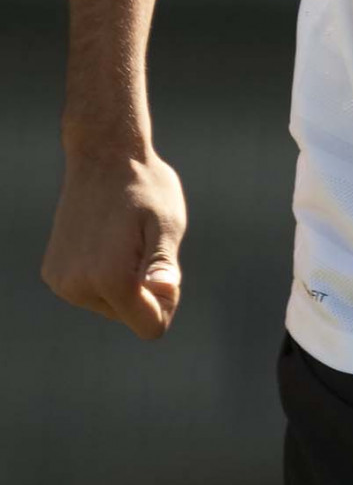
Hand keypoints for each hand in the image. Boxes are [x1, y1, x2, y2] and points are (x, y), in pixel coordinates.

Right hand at [42, 149, 186, 339]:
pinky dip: (102, 273)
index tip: (165, 270)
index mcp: (111, 279)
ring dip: (124, 281)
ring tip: (123, 238)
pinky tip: (104, 239)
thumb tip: (164, 292)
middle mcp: (79, 287)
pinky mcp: (53, 274)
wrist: (102, 157)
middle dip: (145, 290)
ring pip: (110, 304)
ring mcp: (62, 282)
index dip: (167, 302)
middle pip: (130, 315)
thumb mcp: (167, 223)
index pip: (151, 327)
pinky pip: (90, 290)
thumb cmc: (144, 188)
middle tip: (144, 244)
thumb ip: (164, 264)